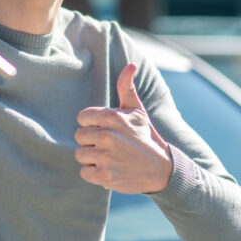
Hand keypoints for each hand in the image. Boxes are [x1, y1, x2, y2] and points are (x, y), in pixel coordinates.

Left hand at [74, 63, 172, 193]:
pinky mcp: (105, 176)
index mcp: (112, 116)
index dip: (92, 124)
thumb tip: (131, 65)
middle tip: (110, 146)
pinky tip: (110, 169)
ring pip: (80, 154)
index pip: (82, 118)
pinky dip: (94, 174)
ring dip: (92, 158)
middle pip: (79, 136)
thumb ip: (126, 87)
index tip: (106, 130)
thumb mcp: (137, 111)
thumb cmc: (145, 137)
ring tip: (110, 158)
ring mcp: (106, 156)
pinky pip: (84, 172)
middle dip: (91, 141)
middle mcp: (107, 135)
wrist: (162, 170)